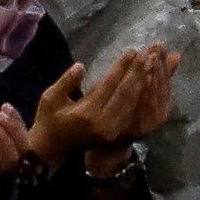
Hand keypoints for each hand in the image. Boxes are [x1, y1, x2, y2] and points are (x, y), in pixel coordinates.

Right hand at [28, 45, 177, 166]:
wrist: (52, 148)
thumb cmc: (48, 120)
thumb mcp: (49, 97)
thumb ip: (66, 81)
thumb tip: (81, 66)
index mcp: (86, 113)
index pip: (109, 85)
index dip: (121, 67)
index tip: (132, 51)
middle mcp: (103, 122)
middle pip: (126, 94)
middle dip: (138, 73)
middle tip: (148, 54)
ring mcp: (111, 130)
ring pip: (132, 103)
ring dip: (143, 83)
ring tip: (151, 65)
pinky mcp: (115, 133)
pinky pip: (130, 111)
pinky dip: (139, 96)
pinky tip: (145, 83)